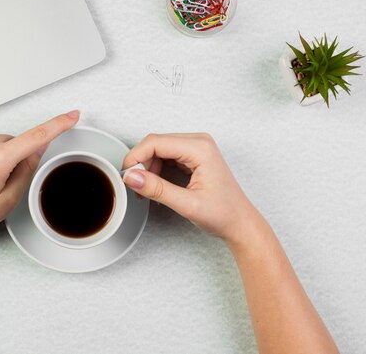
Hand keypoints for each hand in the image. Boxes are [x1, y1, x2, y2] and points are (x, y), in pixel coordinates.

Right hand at [122, 133, 260, 242]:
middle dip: (141, 164)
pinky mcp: (193, 157)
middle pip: (156, 144)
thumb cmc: (224, 214)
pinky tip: (155, 186)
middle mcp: (198, 143)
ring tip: (145, 190)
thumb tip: (132, 177)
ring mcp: (196, 148)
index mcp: (200, 148)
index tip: (126, 174)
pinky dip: (156, 170)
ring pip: (159, 150)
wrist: (240, 223)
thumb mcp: (187, 204)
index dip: (136, 157)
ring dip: (147, 168)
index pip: (156, 142)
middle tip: (135, 186)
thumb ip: (157, 189)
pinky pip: (166, 156)